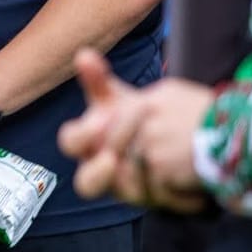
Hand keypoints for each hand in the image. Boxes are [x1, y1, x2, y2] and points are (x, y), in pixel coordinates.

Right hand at [58, 49, 210, 210]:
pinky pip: (156, 197)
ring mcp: (126, 186)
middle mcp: (100, 166)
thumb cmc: (139, 113)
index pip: (70, 141)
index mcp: (89, 141)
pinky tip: (181, 175)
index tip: (97, 127)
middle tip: (113, 159)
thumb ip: (99, 80)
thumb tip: (83, 54)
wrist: (181, 133)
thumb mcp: (119, 97)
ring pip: (122, 192)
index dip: (80, 138)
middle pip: (85, 182)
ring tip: (153, 165)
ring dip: (134, 180)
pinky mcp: (153, 197)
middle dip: (98, 173)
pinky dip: (168, 187)